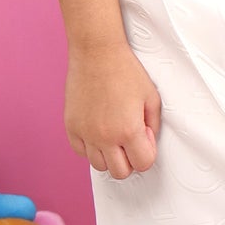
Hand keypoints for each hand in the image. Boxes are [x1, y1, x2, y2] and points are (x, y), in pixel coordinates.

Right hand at [64, 40, 160, 179]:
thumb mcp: (151, 97)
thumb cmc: (125, 70)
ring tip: (112, 134)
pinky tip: (97, 130)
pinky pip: (81, 152)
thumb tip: (146, 143)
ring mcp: (85, 133)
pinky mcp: (71, 126)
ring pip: (99, 165)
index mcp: (128, 130)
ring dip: (109, 155)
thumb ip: (153, 125)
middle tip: (129, 139)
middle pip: (120, 172)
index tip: (144, 135)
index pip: (143, 164)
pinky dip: (90, 147)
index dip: (147, 152)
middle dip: (129, 160)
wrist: (97, 52)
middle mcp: (105, 136)